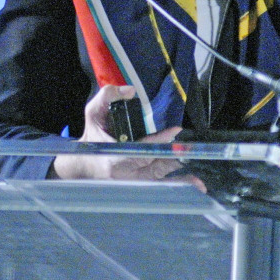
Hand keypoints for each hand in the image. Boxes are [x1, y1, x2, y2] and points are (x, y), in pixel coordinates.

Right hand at [52, 84, 186, 180]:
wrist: (81, 165)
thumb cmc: (90, 138)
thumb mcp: (93, 113)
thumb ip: (108, 96)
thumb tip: (130, 90)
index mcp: (114, 157)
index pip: (142, 148)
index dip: (160, 140)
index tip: (176, 130)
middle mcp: (124, 174)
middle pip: (154, 166)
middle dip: (172, 157)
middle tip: (190, 150)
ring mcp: (130, 184)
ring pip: (158, 179)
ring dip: (178, 179)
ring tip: (198, 182)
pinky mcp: (134, 188)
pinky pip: (157, 187)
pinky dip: (173, 187)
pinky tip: (190, 189)